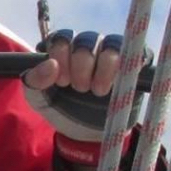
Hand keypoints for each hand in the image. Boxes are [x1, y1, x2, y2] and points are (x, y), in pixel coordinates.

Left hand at [24, 30, 147, 170]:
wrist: (84, 133)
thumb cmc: (60, 109)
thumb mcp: (38, 98)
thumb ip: (34, 81)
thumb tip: (50, 64)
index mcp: (63, 50)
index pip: (62, 37)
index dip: (61, 56)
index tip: (61, 81)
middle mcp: (87, 47)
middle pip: (86, 39)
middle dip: (81, 64)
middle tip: (79, 88)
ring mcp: (111, 53)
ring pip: (112, 44)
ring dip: (104, 67)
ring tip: (97, 90)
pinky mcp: (133, 64)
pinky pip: (136, 53)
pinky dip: (124, 68)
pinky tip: (114, 87)